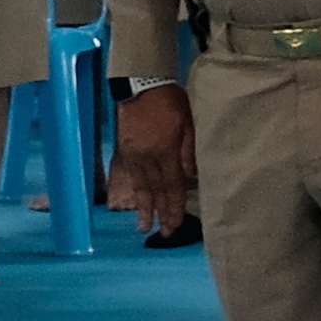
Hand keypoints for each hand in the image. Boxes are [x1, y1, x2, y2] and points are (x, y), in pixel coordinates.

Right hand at [114, 85, 195, 229]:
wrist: (141, 87)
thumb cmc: (171, 103)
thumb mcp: (189, 123)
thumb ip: (190, 152)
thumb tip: (193, 177)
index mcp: (166, 152)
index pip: (173, 186)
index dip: (175, 206)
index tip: (177, 224)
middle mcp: (148, 159)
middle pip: (156, 191)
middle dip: (161, 213)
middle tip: (165, 233)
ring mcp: (135, 157)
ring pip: (141, 187)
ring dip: (144, 208)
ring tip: (144, 227)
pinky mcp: (127, 152)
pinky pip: (132, 177)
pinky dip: (135, 192)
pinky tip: (136, 202)